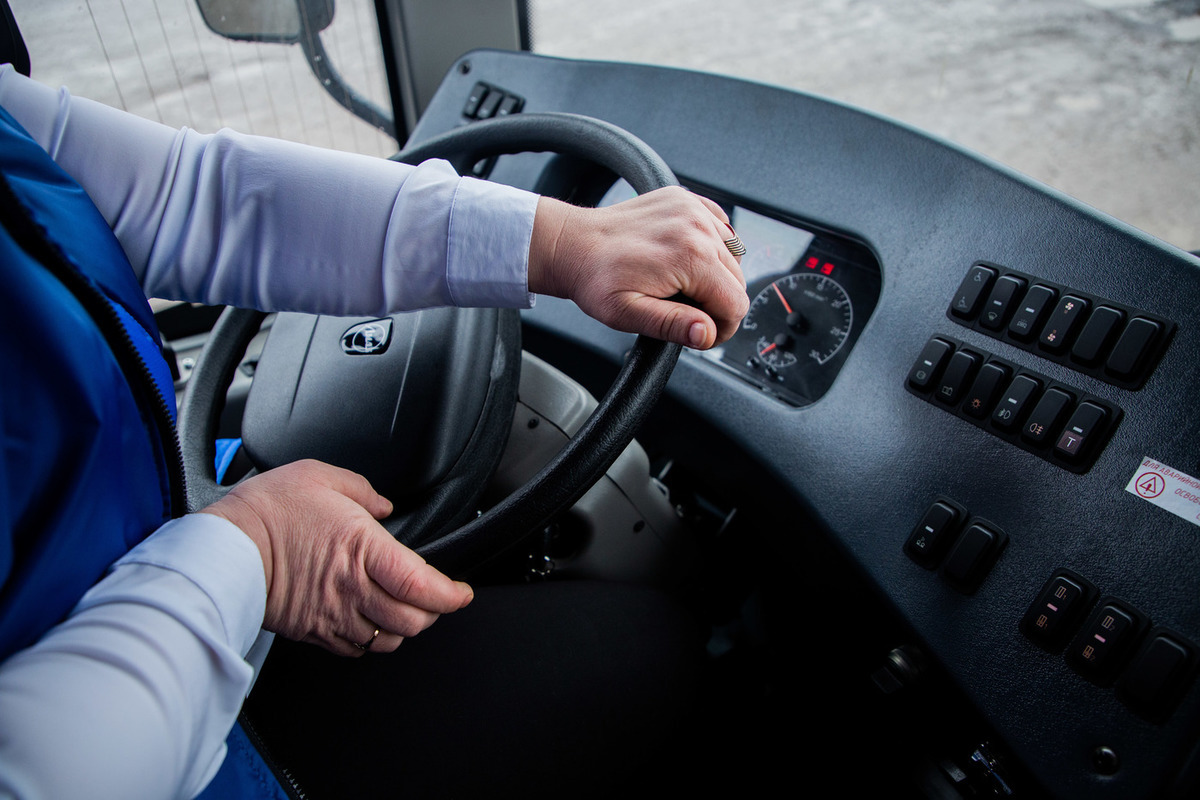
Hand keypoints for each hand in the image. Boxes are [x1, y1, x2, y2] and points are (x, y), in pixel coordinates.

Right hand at [200, 460, 472, 656]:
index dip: (451, 595)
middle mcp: (352, 589)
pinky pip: (356, 648)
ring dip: (404, 627)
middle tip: (437, 598)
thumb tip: (383, 505)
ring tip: (406, 609)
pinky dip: (373, 639)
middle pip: (413, 620)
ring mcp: (333, 614)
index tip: (461, 592)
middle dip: (434, 613)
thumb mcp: (320, 476)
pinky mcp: (314, 631)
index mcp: (362, 549)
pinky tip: (370, 620)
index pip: (422, 585)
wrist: (222, 548)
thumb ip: (362, 490)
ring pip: (388, 639)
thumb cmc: (266, 511)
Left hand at [528, 186, 749, 348]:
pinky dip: (712, 247)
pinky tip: (687, 258)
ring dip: (715, 276)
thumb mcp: (628, 313)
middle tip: (684, 311)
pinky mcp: (687, 200)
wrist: (574, 243)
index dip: (721, 328)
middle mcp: (698, 227)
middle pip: (737, 282)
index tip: (700, 332)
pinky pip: (721, 229)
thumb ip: (671, 325)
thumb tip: (706, 333)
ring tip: (681, 284)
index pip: (736, 304)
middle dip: (717, 303)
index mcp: (691, 256)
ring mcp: (694, 209)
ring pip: (733, 256)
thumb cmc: (596, 279)